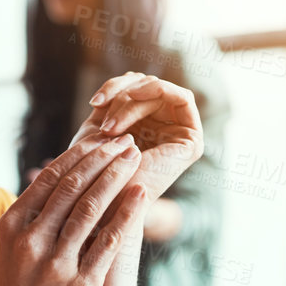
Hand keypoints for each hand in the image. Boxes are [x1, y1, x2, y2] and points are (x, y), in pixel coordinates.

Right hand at [0, 134, 150, 285]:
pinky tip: (140, 194)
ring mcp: (56, 264)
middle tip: (126, 141)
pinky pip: (108, 243)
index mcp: (12, 226)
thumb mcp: (9, 249)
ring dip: (116, 177)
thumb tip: (54, 179)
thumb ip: (29, 216)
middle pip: (73, 186)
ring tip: (135, 157)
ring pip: (90, 208)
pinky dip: (126, 215)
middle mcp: (31, 241)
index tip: (101, 140)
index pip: (49, 178)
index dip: (79, 154)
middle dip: (103, 158)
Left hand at [71, 72, 203, 200]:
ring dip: (131, 99)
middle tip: (101, 115)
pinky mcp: (192, 140)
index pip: (137, 89)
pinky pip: (182, 97)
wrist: (103, 208)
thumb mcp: (97, 130)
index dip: (114, 88)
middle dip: (121, 94)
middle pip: (148, 86)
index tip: (94, 103)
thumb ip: (113, 103)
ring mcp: (180, 134)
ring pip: (161, 89)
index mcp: (146, 127)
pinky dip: (156, 92)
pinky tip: (131, 107)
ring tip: (109, 127)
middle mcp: (166, 129)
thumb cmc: (92, 176)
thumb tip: (129, 78)